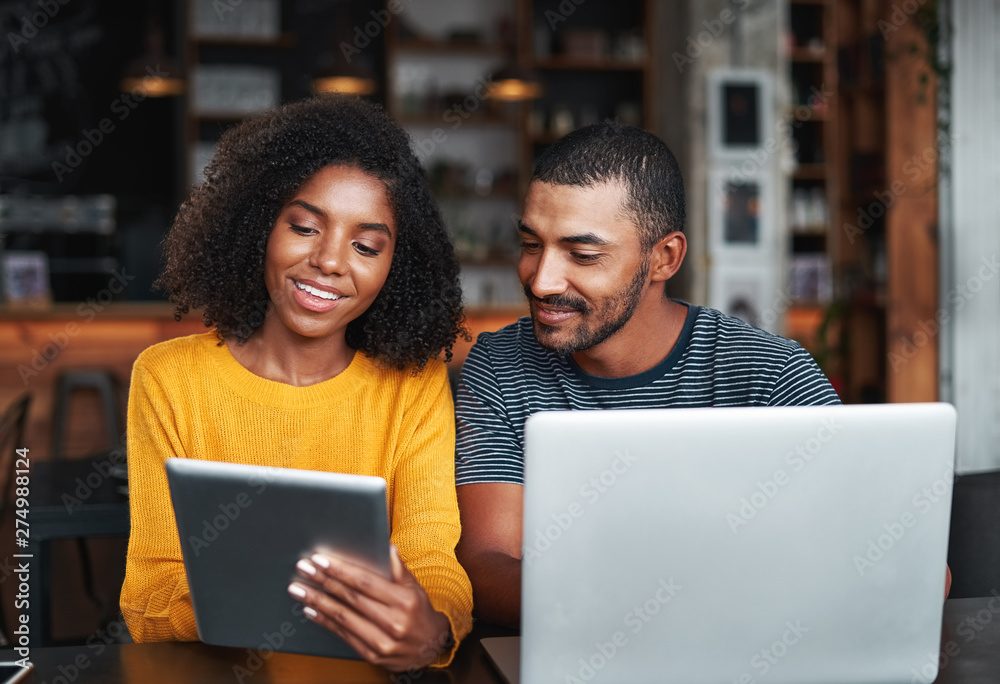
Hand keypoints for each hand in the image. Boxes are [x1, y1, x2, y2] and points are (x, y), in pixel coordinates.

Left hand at [288, 546, 452, 671]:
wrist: (430, 648)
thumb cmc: (420, 613)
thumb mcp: (415, 588)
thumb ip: (399, 569)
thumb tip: (387, 548)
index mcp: (404, 601)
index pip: (365, 583)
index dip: (340, 570)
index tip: (320, 560)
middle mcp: (393, 622)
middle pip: (351, 598)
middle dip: (323, 581)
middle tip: (303, 569)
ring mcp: (382, 641)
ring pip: (343, 618)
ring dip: (317, 602)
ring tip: (298, 589)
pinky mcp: (372, 655)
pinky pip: (343, 635)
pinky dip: (325, 621)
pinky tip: (310, 610)